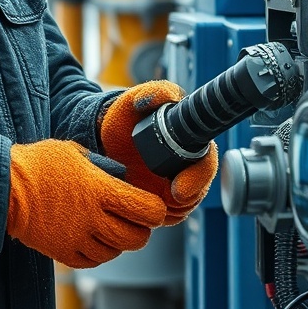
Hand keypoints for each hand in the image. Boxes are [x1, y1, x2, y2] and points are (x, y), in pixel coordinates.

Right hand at [6, 139, 165, 268]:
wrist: (5, 187)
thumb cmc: (39, 163)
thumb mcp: (75, 151)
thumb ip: (103, 165)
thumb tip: (122, 176)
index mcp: (100, 189)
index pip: (147, 210)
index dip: (156, 210)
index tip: (151, 206)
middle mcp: (93, 218)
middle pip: (137, 238)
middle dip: (142, 230)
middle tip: (134, 220)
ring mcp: (77, 238)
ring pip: (116, 252)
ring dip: (118, 242)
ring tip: (109, 227)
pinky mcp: (63, 252)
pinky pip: (93, 261)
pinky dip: (98, 253)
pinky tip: (92, 238)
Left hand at [100, 80, 218, 225]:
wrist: (100, 137)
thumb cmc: (122, 116)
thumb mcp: (135, 100)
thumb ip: (154, 92)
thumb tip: (166, 97)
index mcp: (189, 141)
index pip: (207, 162)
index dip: (200, 176)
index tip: (179, 187)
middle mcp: (185, 164)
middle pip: (200, 189)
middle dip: (188, 198)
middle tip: (169, 198)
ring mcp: (172, 184)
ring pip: (185, 207)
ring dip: (174, 210)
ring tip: (152, 203)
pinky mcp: (157, 200)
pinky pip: (167, 216)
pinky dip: (160, 216)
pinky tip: (144, 209)